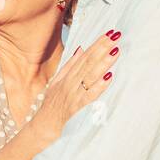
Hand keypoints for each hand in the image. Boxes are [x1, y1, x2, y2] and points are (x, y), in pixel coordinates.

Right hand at [29, 28, 122, 143]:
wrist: (43, 125)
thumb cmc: (52, 104)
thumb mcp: (57, 81)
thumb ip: (70, 65)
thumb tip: (81, 48)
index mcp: (68, 75)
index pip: (85, 56)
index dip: (97, 44)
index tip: (109, 33)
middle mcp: (70, 82)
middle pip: (89, 62)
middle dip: (103, 47)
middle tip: (116, 35)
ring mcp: (73, 94)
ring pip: (90, 75)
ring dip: (103, 62)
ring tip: (116, 50)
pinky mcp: (76, 107)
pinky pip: (89, 95)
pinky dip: (99, 86)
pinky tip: (109, 77)